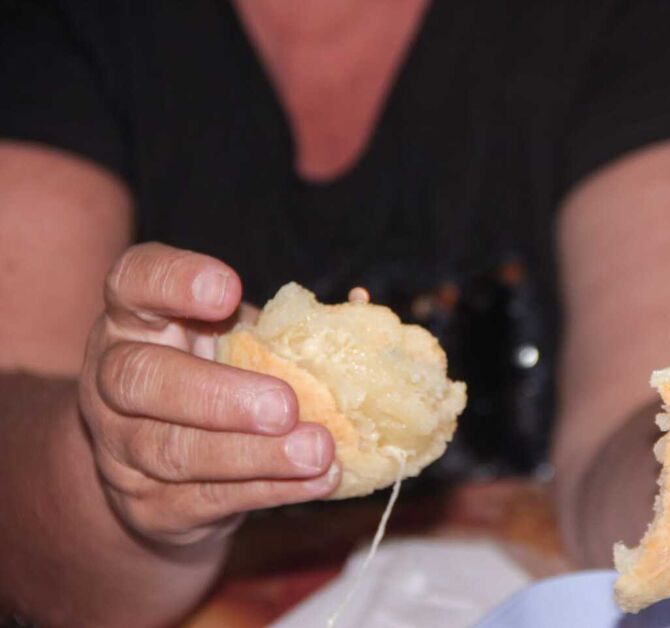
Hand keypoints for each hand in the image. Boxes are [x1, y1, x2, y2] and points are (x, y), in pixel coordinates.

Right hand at [78, 243, 339, 546]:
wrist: (167, 473)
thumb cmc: (217, 381)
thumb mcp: (238, 341)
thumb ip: (283, 327)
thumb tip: (362, 305)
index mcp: (137, 318)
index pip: (135, 280)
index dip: (174, 282)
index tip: (227, 291)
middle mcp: (113, 378)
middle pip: (141, 380)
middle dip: (217, 395)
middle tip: (285, 406)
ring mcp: (122, 448)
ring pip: (176, 451)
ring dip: (255, 454)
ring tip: (318, 451)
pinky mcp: (149, 506)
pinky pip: (206, 498)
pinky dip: (269, 489)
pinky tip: (316, 480)